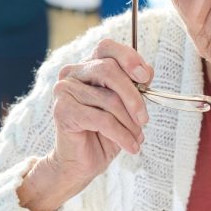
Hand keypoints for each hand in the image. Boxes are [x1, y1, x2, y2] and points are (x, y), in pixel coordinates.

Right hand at [17, 39, 151, 210]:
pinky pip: (102, 119)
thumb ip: (134, 85)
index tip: (145, 77)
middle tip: (145, 119)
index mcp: (87, 66)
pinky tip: (131, 146)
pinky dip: (121, 135)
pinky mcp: (63, 111)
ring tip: (137, 138)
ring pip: (108, 99)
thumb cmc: (104, 133)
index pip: (106, 47)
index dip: (128, 57)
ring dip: (129, 123)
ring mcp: (64, 91)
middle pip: (109, 71)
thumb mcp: (125, 107)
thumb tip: (147, 71)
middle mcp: (72, 74)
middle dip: (133, 96)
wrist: (82, 163)